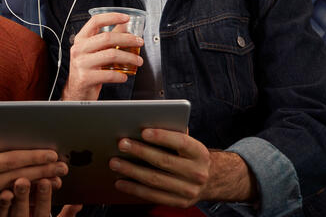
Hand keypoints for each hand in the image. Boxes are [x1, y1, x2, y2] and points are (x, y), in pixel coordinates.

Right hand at [0, 116, 67, 210]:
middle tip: (63, 168)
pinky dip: (20, 198)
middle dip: (42, 172)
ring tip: (56, 181)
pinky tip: (33, 194)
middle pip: (17, 178)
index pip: (10, 161)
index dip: (32, 157)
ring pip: (13, 193)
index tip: (51, 154)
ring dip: (35, 187)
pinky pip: (1, 204)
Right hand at [62, 12, 143, 100]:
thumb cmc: (87, 69)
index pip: (95, 21)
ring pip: (111, 55)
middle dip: (128, 39)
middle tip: (139, 42)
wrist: (76, 91)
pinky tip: (124, 76)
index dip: (112, 17)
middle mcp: (79, 49)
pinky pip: (109, 74)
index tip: (126, 18)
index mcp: (81, 39)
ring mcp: (81, 63)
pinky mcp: (86, 78)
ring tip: (138, 61)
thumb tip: (124, 26)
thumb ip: (108, 39)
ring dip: (129, 58)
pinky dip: (121, 75)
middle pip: (107, 38)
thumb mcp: (94, 51)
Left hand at [108, 129, 255, 206]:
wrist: (211, 180)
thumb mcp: (189, 142)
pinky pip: (153, 196)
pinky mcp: (179, 203)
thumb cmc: (189, 155)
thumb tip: (146, 122)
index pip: (181, 142)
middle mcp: (197, 173)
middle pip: (164, 161)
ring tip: (115, 162)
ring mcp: (188, 191)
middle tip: (121, 144)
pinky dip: (134, 189)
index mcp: (200, 153)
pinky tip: (120, 182)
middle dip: (140, 151)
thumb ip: (173, 132)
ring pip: (155, 180)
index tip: (143, 131)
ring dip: (131, 171)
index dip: (162, 136)